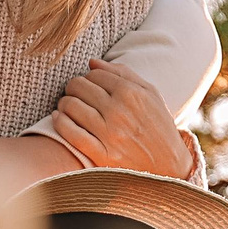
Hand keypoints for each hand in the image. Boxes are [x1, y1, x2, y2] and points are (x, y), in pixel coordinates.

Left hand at [51, 60, 196, 177]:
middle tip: (75, 95)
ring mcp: (110, 134)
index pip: (94, 74)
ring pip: (70, 106)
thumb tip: (92, 62)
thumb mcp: (150, 94)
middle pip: (78, 87)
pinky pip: (70, 133)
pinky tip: (59, 118)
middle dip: (73, 88)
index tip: (88, 86)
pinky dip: (59, 122)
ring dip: (64, 103)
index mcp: (131, 93)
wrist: (169, 166)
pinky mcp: (102, 155)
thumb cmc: (158, 126)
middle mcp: (119, 111)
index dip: (88, 77)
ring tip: (67, 107)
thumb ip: (123, 74)